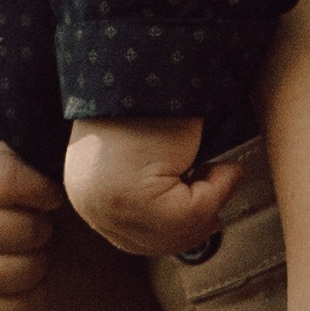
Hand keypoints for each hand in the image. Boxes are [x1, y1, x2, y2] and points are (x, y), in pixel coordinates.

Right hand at [0, 137, 62, 310]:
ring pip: (28, 271)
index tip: (48, 194)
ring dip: (39, 259)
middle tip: (33, 223)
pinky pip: (19, 308)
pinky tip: (19, 274)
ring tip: (26, 248)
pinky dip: (31, 292)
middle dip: (43, 226)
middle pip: (29, 230)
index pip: (12, 182)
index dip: (44, 189)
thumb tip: (59, 172)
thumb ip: (10, 156)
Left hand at [62, 114, 241, 256]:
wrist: (147, 66)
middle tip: (221, 199)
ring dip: (211, 202)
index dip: (176, 235)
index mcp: (87, 195)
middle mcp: (90, 204)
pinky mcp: (132, 198)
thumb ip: (156, 198)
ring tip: (220, 170)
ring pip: (177, 232)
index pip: (132, 240)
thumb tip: (197, 226)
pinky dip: (218, 190)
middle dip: (196, 226)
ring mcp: (107, 205)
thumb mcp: (144, 162)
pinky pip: (192, 215)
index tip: (208, 221)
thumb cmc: (153, 105)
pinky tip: (220, 166)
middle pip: (154, 244)